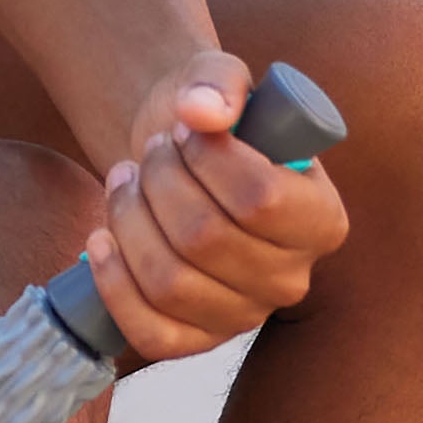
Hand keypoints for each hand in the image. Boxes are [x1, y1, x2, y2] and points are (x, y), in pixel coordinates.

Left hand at [83, 49, 348, 364]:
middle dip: (160, 183)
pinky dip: (114, 284)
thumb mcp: (218, 82)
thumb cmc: (209, 125)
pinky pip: (150, 333)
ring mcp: (244, 317)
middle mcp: (292, 279)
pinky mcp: (196, 341)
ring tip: (125, 182)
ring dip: (129, 221)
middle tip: (150, 152)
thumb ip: (218, 83)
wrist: (177, 162)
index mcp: (322, 220)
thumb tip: (199, 109)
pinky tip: (100, 239)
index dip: (206, 159)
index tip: (182, 130)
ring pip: (170, 282)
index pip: (261, 199)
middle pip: (205, 239)